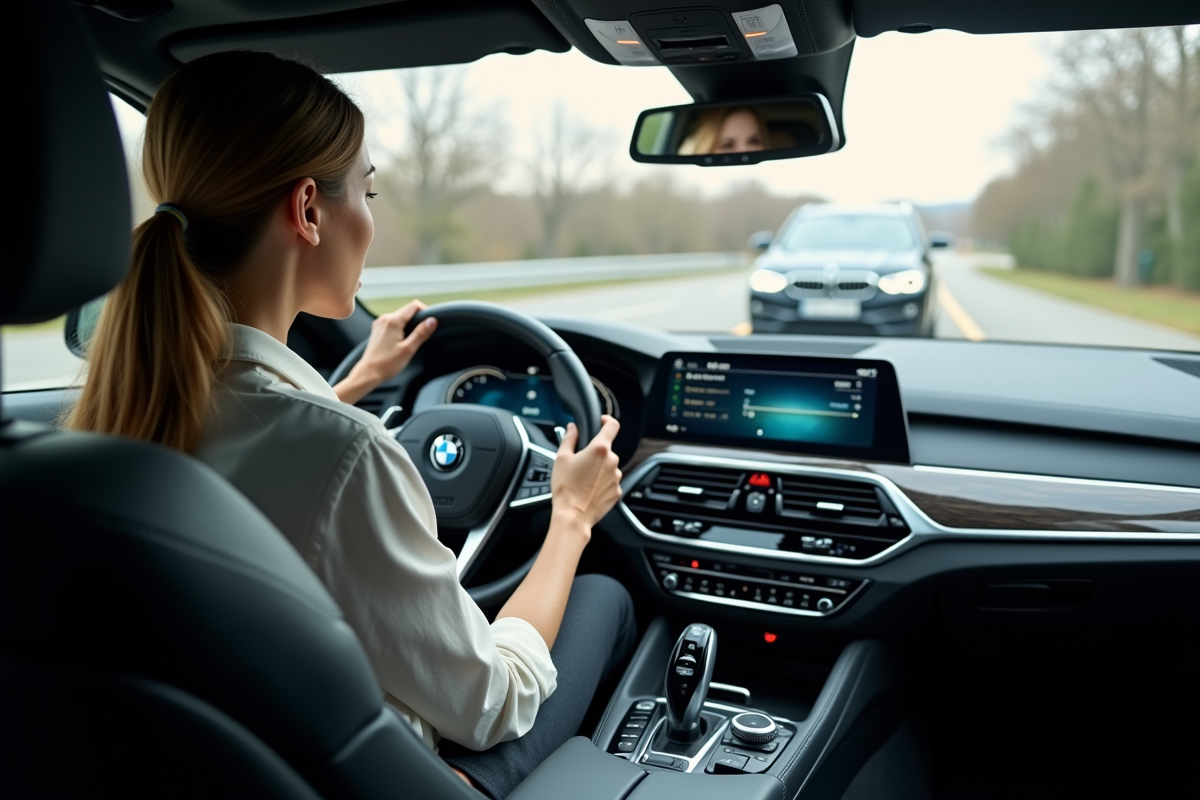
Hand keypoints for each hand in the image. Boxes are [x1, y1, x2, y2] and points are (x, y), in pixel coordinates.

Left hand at [333, 300, 436, 404]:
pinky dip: (400, 328)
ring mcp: (380, 323)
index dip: (425, 311)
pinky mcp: (378, 329)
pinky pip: (393, 322)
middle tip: (423, 334)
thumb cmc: (387, 363)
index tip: (430, 323)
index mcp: (393, 321)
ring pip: (400, 316)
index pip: (413, 306)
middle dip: (417, 319)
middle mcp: (385, 318)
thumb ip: (421, 333)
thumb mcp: (408, 349)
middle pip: (407, 311)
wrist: (368, 372)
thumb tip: (432, 320)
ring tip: (412, 339)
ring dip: (409, 324)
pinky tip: (401, 340)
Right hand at [550, 416, 621, 533]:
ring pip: (608, 466)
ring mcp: (617, 477)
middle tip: (580, 462)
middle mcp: (612, 461)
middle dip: (595, 453)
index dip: (606, 420)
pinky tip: (588, 489)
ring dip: (598, 469)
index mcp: (600, 449)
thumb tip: (572, 428)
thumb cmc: (566, 488)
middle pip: (606, 450)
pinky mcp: (617, 491)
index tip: (601, 422)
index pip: (612, 425)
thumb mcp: (561, 458)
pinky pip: (610, 481)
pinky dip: (601, 482)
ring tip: (583, 480)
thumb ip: (569, 438)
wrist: (573, 516)